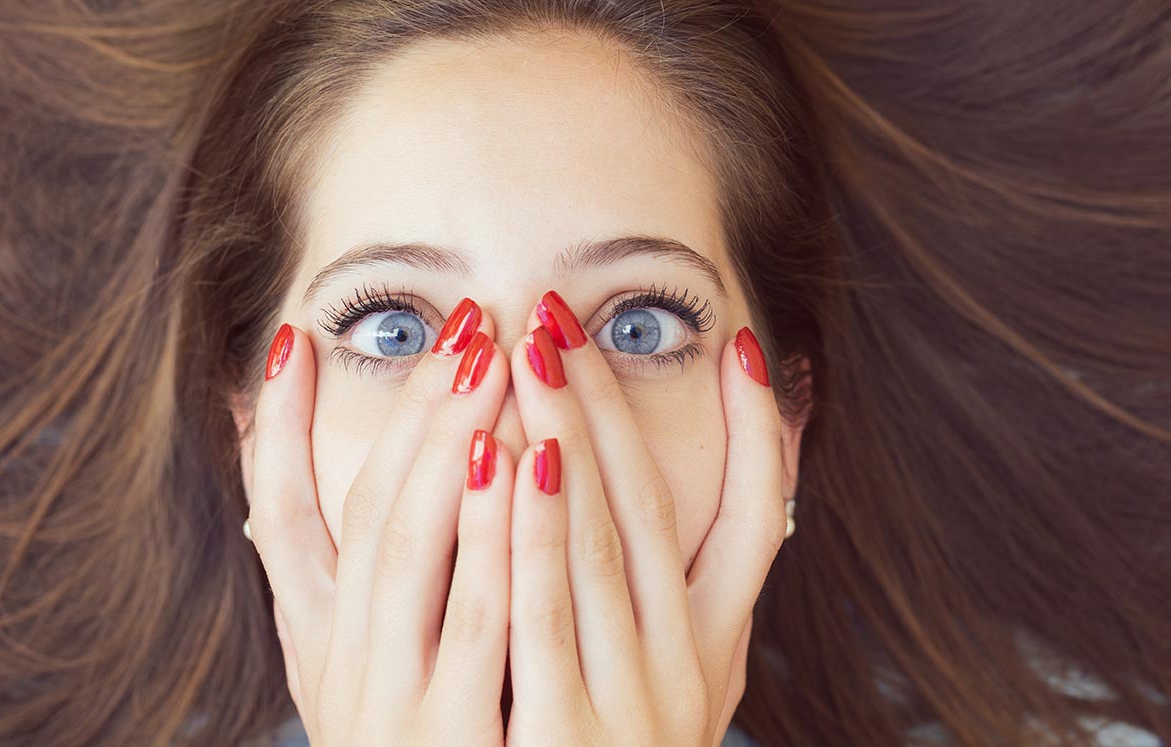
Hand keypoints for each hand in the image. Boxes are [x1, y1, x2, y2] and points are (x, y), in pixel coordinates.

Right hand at [246, 300, 516, 745]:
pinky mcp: (450, 739)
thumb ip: (325, 574)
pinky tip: (521, 461)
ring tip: (491, 362)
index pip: (289, 513)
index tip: (302, 339)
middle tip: (466, 327)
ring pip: (412, 550)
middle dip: (418, 414)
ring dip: (451, 448)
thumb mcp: (347, 672)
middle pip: (372, 513)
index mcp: (319, 642)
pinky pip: (476, 623)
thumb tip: (279, 474)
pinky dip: (492, 538)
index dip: (284, 426)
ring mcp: (392, 703)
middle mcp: (341, 667)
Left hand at [503, 292, 786, 745]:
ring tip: (533, 354)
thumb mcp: (686, 679)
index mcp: (715, 648)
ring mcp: (633, 706)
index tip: (733, 344)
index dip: (749, 429)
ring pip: (603, 550)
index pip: (743, 519)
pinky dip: (530, 535)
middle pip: (649, 512)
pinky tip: (504, 459)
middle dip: (603, 408)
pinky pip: (544, 621)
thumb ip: (702, 582)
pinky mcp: (568, 740)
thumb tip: (743, 458)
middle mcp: (687, 671)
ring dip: (569, 444)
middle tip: (561, 317)